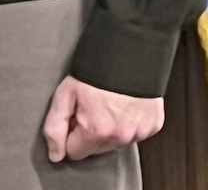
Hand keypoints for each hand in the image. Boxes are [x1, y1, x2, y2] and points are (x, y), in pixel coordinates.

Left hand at [43, 76, 164, 162]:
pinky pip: (136, 133)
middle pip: (96, 148)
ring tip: (112, 103)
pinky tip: (127, 105)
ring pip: (116, 142)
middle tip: (95, 105)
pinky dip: (131, 122)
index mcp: (97, 131)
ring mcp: (140, 131)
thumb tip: (55, 155)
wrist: (132, 51)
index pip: (75, 151)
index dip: (73, 131)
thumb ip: (54, 127)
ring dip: (112, 128)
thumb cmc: (98, 69)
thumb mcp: (66, 93)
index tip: (78, 113)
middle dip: (92, 131)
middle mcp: (121, 136)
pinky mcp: (153, 125)